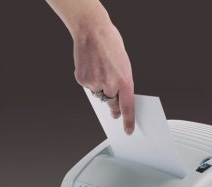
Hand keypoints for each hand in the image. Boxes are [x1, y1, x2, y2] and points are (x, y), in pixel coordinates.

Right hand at [73, 17, 134, 133]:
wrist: (91, 30)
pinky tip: (91, 66)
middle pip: (112, 103)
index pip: (128, 107)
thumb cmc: (110, 44)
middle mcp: (110, 84)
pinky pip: (88, 87)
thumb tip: (119, 98)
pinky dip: (90, 80)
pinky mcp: (83, 80)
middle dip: (113, 104)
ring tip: (100, 69)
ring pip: (99, 94)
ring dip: (99, 87)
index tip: (128, 130)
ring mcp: (95, 83)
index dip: (128, 121)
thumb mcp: (124, 65)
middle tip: (112, 100)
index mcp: (124, 81)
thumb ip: (123, 83)